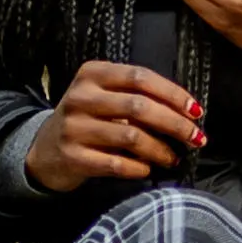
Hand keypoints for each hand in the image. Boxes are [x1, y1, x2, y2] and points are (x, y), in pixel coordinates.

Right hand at [23, 58, 207, 190]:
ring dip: (161, 150)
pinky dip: (139, 168)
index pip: (140, 78)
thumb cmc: (88, 120)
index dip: (173, 94)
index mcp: (92, 74)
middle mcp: (81, 97)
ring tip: (174, 158)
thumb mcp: (103, 96)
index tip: (196, 110)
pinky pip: (116, 164)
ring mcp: (74, 128)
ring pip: (132, 137)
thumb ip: (136, 96)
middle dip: (175, 124)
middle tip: (196, 138)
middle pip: (139, 107)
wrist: (45, 150)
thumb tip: (187, 112)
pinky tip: (148, 169)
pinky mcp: (73, 156)